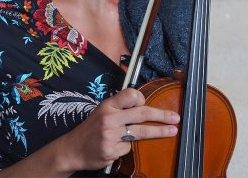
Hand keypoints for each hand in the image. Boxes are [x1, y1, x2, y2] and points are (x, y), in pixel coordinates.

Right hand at [58, 87, 179, 171]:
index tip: (146, 104)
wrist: (72, 149)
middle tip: (175, 117)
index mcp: (108, 105)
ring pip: (140, 132)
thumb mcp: (102, 111)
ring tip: (172, 131)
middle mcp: (109, 118)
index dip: (141, 99)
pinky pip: (129, 147)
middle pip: (141, 114)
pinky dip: (128, 147)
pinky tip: (118, 147)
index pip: (131, 95)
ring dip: (159, 132)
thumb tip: (143, 104)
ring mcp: (110, 135)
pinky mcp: (111, 151)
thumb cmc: (91, 129)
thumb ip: (120, 107)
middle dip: (161, 115)